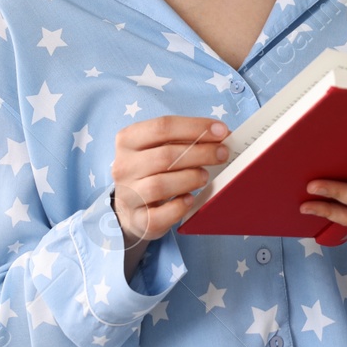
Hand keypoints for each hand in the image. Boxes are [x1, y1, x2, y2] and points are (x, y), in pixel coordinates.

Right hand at [110, 115, 229, 249]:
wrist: (131, 208)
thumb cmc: (152, 170)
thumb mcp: (159, 147)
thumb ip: (185, 139)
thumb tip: (221, 135)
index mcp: (128, 140)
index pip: (163, 127)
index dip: (195, 127)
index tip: (221, 131)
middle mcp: (124, 166)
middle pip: (165, 155)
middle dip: (201, 153)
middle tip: (222, 154)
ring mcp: (128, 195)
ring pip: (161, 185)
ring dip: (191, 178)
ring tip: (205, 176)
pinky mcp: (138, 220)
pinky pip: (160, 215)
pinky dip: (179, 206)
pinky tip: (190, 199)